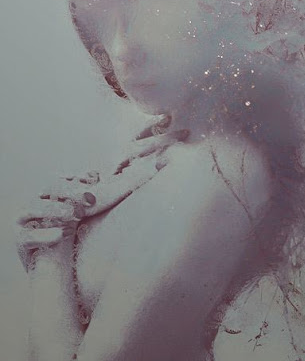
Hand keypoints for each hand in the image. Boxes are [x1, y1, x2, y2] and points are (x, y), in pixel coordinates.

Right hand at [15, 153, 168, 272]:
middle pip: (49, 187)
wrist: (61, 265)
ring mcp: (27, 220)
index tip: (95, 182)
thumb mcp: (103, 208)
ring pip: (31, 208)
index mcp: (59, 190)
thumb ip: (124, 188)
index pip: (66, 177)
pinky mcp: (21, 240)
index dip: (79, 179)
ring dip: (52, 209)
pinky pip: (25, 235)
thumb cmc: (83, 229)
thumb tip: (154, 169)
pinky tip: (59, 236)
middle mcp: (41, 201)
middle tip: (88, 199)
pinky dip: (42, 235)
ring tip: (71, 215)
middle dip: (69, 190)